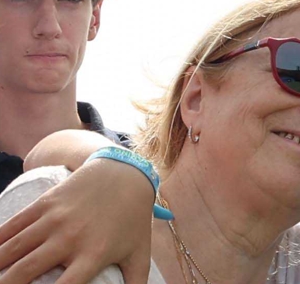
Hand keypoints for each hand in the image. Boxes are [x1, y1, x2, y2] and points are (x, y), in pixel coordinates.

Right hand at [0, 162, 152, 283]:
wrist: (125, 174)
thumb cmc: (132, 220)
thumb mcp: (139, 252)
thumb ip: (135, 283)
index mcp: (94, 254)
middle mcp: (71, 237)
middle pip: (25, 271)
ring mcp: (55, 219)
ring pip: (13, 248)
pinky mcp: (44, 203)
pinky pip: (13, 225)